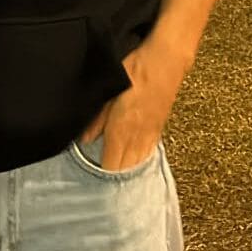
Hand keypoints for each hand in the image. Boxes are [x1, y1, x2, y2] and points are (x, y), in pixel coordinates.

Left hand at [78, 41, 189, 171]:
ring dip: (127, 172)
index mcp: (122, 129)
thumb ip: (97, 117)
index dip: (101, 177)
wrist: (166, 60)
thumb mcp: (109, 89)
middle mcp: (138, 136)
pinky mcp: (158, 128)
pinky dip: (139, 161)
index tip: (91, 184)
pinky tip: (135, 164)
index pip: (112, 165)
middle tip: (103, 190)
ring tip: (118, 183)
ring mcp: (150, 134)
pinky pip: (148, 153)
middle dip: (114, 180)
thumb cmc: (137, 69)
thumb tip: (85, 139)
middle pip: (125, 169)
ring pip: (138, 163)